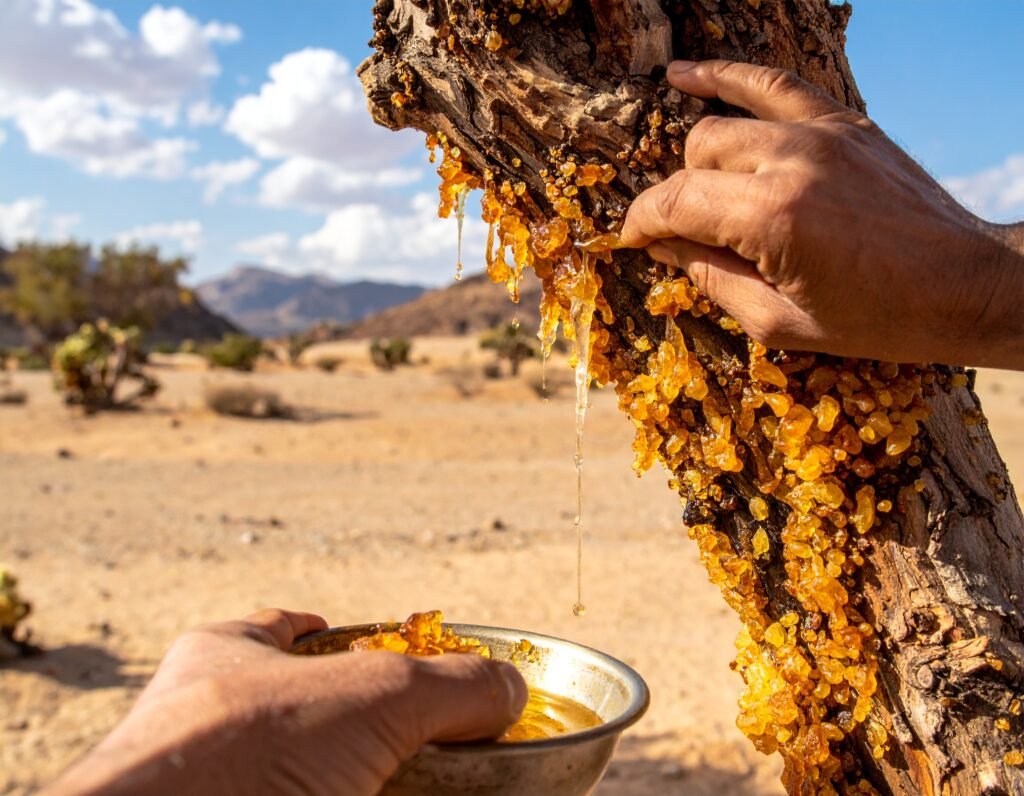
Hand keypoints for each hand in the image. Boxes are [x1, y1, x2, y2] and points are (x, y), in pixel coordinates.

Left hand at [46, 609, 527, 795]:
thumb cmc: (241, 756)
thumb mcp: (371, 696)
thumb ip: (450, 684)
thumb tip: (511, 688)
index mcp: (225, 663)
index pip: (290, 631)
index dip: (348, 636)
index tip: (393, 647)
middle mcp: (214, 731)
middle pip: (317, 719)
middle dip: (382, 729)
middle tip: (441, 741)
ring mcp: (224, 789)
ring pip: (321, 778)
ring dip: (382, 779)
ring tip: (449, 784)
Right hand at [621, 59, 1023, 368]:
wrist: (964, 285)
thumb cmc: (877, 317)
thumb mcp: (778, 322)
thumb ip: (711, 279)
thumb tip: (666, 246)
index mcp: (772, 219)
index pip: (676, 202)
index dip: (642, 222)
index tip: (631, 239)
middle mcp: (791, 162)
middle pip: (696, 159)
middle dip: (679, 200)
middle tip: (687, 235)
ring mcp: (821, 134)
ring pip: (724, 124)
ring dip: (701, 157)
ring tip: (690, 180)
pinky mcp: (844, 123)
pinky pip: (773, 84)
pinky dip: (728, 77)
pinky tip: (688, 74)